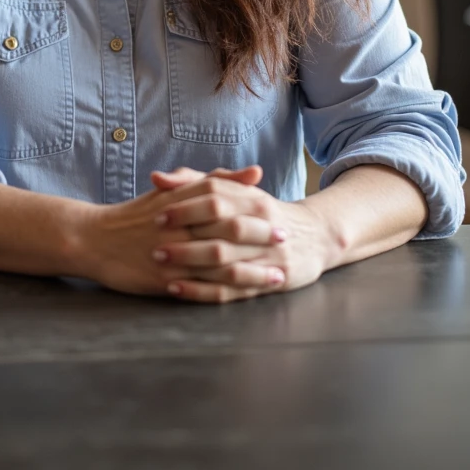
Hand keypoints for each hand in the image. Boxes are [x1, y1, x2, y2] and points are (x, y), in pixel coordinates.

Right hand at [74, 166, 281, 301]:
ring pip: (221, 265)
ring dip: (253, 272)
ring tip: (277, 276)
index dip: (257, 215)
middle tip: (285, 245)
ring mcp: (174, 255)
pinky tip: (246, 296)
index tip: (282, 220)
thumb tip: (256, 172)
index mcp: (184, 201)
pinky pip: (202, 290)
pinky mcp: (166, 281)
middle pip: (230, 233)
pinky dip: (228, 294)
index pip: (229, 205)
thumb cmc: (140, 213)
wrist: (97, 238)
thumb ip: (217, 179)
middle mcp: (181, 226)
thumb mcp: (176, 189)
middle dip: (261, 241)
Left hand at [149, 169, 338, 301]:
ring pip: (227, 262)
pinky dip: (202, 290)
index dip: (186, 206)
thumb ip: (196, 182)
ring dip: (192, 264)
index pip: (218, 199)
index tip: (158, 213)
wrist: (315, 237)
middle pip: (222, 231)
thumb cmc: (264, 212)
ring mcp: (267, 256)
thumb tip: (157, 178)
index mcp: (254, 200)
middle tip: (154, 241)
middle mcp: (263, 227)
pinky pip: (231, 289)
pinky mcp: (268, 282)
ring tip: (161, 264)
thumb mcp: (238, 191)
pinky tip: (176, 289)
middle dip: (187, 237)